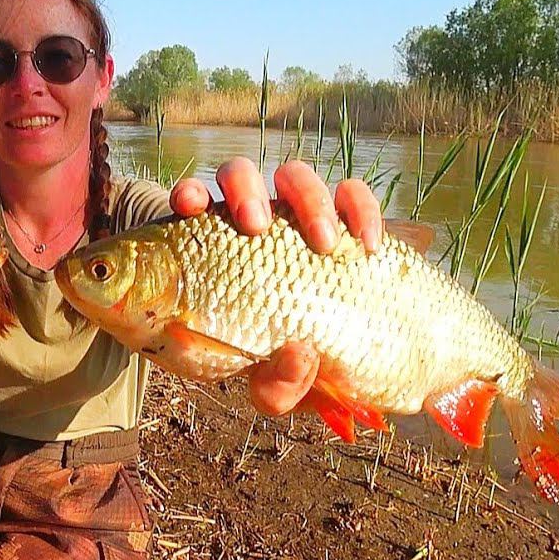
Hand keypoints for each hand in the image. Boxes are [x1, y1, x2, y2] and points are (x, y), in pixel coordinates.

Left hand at [169, 157, 382, 415]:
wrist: (326, 365)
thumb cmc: (279, 366)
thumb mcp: (266, 385)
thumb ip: (275, 383)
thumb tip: (301, 355)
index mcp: (212, 249)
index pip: (191, 202)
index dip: (189, 193)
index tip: (190, 205)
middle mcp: (251, 222)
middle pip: (239, 174)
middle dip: (246, 189)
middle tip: (257, 225)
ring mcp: (297, 216)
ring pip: (295, 176)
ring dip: (308, 197)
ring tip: (324, 242)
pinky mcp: (343, 222)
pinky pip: (353, 196)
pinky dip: (361, 210)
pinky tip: (369, 245)